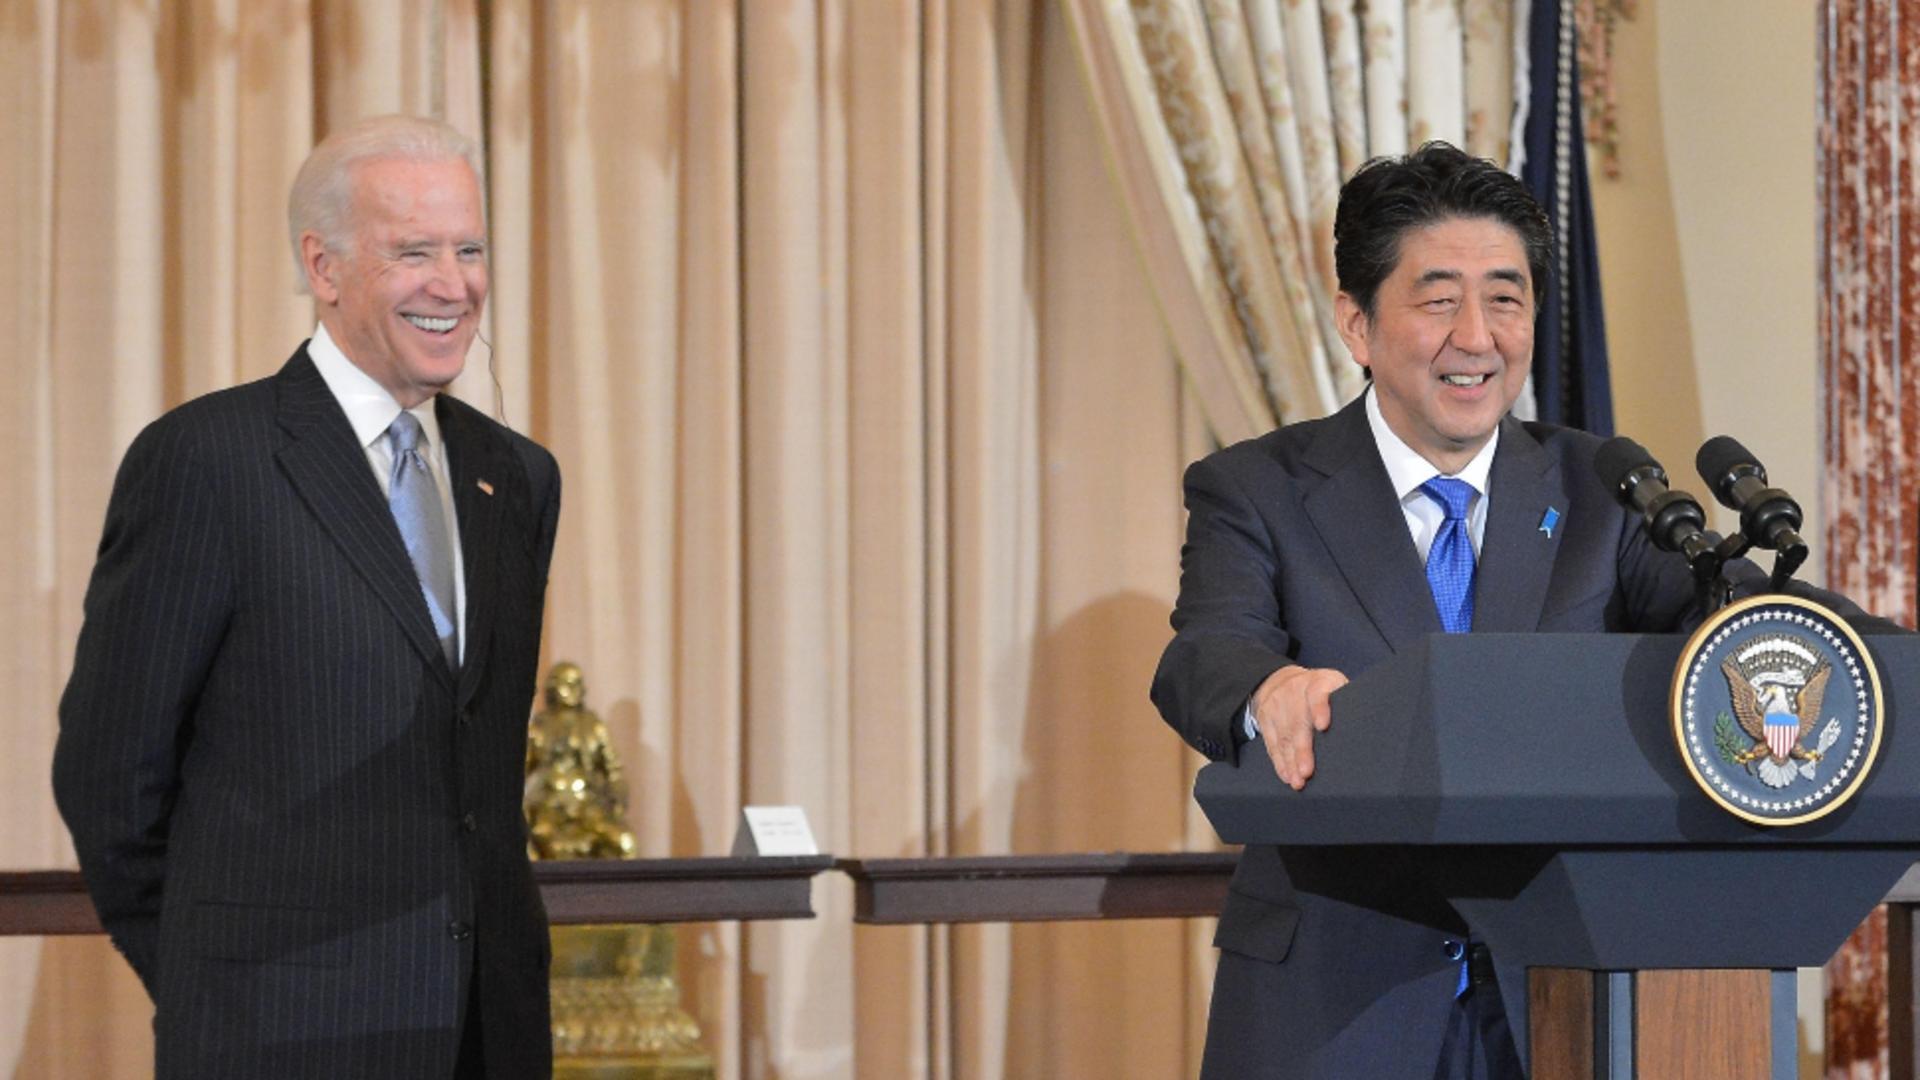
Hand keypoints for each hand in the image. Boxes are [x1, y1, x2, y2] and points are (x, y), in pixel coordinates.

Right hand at [1251, 665, 1348, 790]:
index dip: (1320, 709)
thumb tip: (1368, 726)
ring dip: (1291, 762)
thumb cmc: (1317, 689)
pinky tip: (1287, 775)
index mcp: (1317, 683)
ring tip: (1298, 780)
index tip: (1323, 726)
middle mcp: (1294, 693)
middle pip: (1298, 723)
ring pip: (1284, 737)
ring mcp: (1277, 706)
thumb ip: (1345, 702)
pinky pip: (1272, 744)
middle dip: (1302, 749)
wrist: (1279, 681)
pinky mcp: (1265, 720)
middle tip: (1307, 771)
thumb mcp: (1333, 684)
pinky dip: (1280, 762)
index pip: (1318, 693)